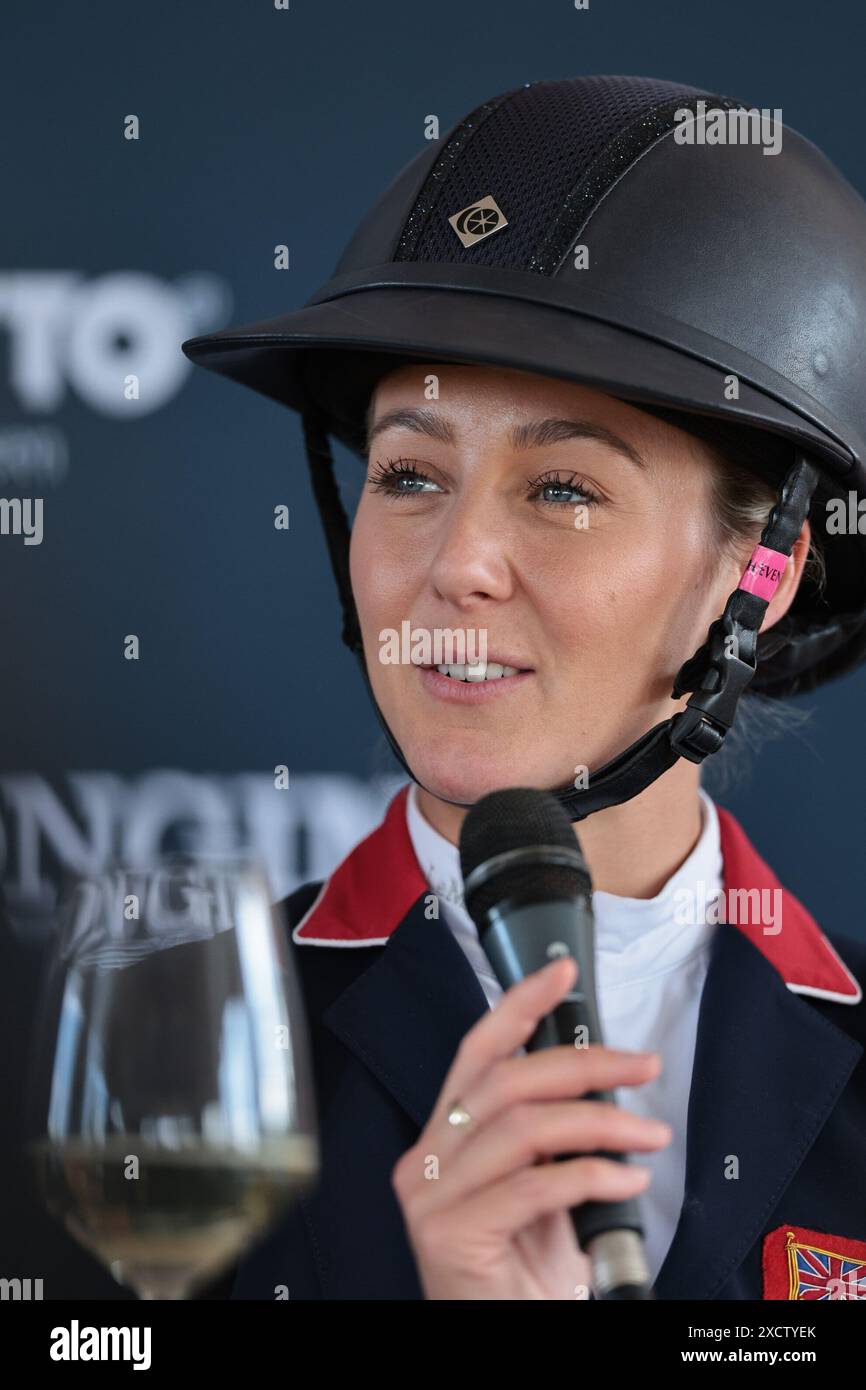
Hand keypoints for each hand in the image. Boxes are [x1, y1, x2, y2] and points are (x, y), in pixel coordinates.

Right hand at [391, 956, 670, 1298]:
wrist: (513, 1340)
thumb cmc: (526, 1276)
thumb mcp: (540, 1191)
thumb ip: (548, 1139)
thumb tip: (601, 1082)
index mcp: (441, 1139)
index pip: (476, 1053)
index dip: (519, 1005)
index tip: (563, 971)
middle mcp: (422, 1159)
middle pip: (505, 1082)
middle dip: (584, 1063)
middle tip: (644, 1065)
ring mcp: (428, 1196)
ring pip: (523, 1128)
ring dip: (601, 1122)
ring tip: (651, 1135)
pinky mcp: (448, 1234)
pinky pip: (533, 1185)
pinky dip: (592, 1175)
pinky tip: (629, 1181)